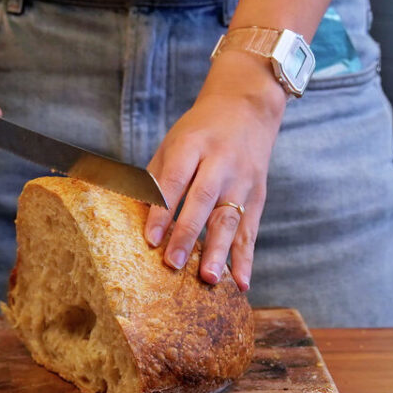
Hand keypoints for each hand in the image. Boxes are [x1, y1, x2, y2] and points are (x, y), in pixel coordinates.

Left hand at [143, 55, 288, 290]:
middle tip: (173, 264)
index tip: (150, 239)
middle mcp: (221, 163)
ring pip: (230, 220)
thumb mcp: (173, 143)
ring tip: (210, 279)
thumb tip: (134, 217)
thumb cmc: (199, 132)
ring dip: (220, 252)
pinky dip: (246, 259)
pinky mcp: (258, 197)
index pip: (175, 180)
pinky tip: (242, 284)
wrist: (247, 108)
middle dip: (188, 235)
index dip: (162, 211)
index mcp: (193, 145)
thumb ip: (156, 178)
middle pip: (203, 202)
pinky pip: (251, 232)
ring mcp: (243, 181)